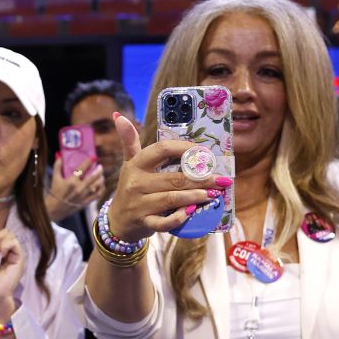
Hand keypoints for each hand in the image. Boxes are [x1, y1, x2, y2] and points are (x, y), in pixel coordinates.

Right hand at [46, 155, 104, 219]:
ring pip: (98, 186)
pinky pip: (98, 195)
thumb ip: (57, 166)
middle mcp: (79, 188)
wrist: (55, 209)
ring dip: (101, 179)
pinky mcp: (86, 202)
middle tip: (100, 166)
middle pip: (93, 177)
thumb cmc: (55, 193)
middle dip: (99, 170)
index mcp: (71, 181)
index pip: (82, 169)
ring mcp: (84, 196)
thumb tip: (59, 156)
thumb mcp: (55, 179)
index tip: (93, 157)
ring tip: (101, 175)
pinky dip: (102, 189)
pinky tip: (102, 185)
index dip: (89, 162)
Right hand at [105, 112, 227, 242]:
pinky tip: (191, 213)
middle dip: (200, 179)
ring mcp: (140, 204)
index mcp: (137, 164)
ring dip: (195, 196)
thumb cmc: (131, 187)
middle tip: (221, 180)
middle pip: (174, 178)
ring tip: (214, 194)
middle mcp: (137, 183)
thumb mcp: (129, 163)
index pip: (162, 149)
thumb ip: (129, 140)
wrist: (117, 220)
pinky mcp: (144, 222)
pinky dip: (179, 218)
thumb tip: (119, 116)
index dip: (185, 148)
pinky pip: (164, 222)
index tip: (204, 153)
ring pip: (172, 198)